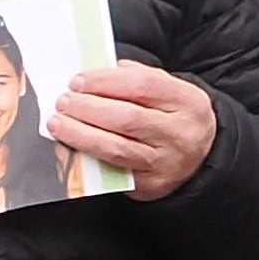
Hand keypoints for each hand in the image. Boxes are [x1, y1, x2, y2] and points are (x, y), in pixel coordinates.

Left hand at [48, 61, 216, 202]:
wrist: (200, 158)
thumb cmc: (172, 118)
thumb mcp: (168, 91)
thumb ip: (136, 78)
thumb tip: (92, 74)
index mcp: (188, 101)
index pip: (143, 85)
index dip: (104, 81)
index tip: (77, 81)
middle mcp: (181, 133)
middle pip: (127, 117)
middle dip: (87, 108)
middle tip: (63, 102)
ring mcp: (166, 162)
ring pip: (117, 148)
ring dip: (80, 134)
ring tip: (58, 123)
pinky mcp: (150, 185)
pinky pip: (112, 170)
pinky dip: (87, 157)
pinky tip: (70, 146)